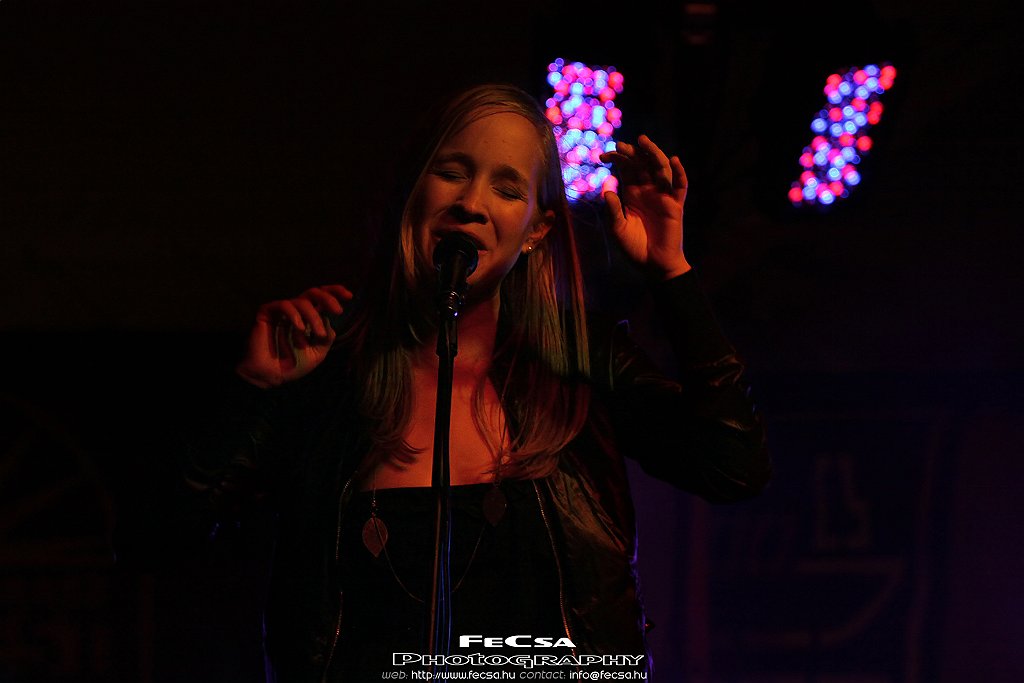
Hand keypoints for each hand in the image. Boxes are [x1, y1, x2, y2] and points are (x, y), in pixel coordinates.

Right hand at [235, 284, 353, 387]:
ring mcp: (281, 311)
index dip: (335, 292)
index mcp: (308, 318)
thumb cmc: (293, 365)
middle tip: (338, 310)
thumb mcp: (318, 353)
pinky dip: (295, 315)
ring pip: (302, 301)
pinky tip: (300, 328)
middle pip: (313, 293)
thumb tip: (329, 320)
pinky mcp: (267, 312)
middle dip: (328, 298)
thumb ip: (326, 337)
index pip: (322, 298)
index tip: (350, 297)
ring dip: (314, 317)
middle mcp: (296, 311)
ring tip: (318, 334)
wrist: (271, 376)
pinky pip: (284, 305)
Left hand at [600, 134, 690, 279]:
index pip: (626, 170)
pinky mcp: (676, 205)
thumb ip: (613, 211)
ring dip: (653, 153)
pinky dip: (679, 172)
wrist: (654, 265)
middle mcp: (648, 191)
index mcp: (633, 194)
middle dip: (632, 153)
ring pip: (660, 169)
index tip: (603, 156)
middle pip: (642, 164)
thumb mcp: (618, 229)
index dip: (616, 160)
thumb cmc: (635, 248)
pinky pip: (680, 186)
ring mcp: (663, 196)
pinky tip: (674, 160)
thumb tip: (608, 190)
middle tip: (620, 145)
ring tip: (643, 141)